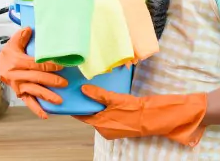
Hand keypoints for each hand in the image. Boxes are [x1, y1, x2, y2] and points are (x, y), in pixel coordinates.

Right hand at [0, 27, 67, 118]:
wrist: (0, 64)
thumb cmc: (10, 52)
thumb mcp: (14, 42)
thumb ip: (22, 36)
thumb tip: (29, 29)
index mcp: (17, 62)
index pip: (35, 64)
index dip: (49, 65)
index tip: (61, 66)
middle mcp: (17, 75)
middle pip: (36, 78)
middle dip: (51, 81)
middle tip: (65, 83)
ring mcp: (18, 86)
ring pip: (34, 91)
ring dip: (46, 96)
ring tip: (59, 101)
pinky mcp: (19, 93)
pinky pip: (28, 102)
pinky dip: (36, 109)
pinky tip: (46, 115)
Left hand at [74, 85, 207, 146]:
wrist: (150, 117)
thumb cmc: (132, 110)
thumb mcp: (114, 99)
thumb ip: (97, 94)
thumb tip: (83, 89)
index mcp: (100, 124)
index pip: (81, 116)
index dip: (75, 108)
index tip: (70, 99)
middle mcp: (104, 130)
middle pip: (90, 116)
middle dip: (87, 105)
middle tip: (83, 92)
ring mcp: (111, 129)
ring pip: (99, 116)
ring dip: (97, 107)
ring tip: (94, 93)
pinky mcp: (119, 127)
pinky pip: (107, 118)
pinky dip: (105, 110)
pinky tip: (107, 100)